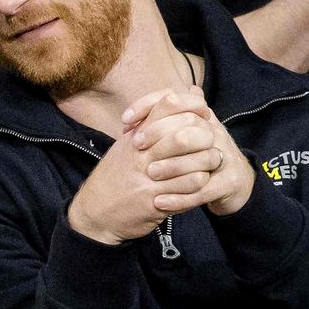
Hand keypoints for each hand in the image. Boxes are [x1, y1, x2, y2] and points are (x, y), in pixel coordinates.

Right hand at [69, 88, 216, 243]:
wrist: (94, 212)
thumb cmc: (114, 178)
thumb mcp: (127, 145)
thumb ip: (153, 122)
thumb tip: (180, 96)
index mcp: (135, 135)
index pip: (168, 104)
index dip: (192, 106)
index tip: (202, 114)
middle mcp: (140, 152)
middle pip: (184, 132)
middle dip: (205, 135)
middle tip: (213, 140)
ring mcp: (147, 177)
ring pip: (192, 162)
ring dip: (208, 161)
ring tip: (213, 161)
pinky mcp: (154, 200)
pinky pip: (188, 186)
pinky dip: (200, 182)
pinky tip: (201, 181)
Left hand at [126, 86, 255, 216]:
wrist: (232, 184)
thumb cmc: (198, 157)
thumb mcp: (179, 139)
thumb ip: (156, 129)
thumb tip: (127, 120)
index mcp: (200, 117)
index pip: (174, 99)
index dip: (147, 105)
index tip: (125, 120)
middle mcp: (214, 131)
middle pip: (189, 122)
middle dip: (158, 133)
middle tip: (136, 146)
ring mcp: (225, 156)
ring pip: (200, 156)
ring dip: (171, 166)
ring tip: (149, 174)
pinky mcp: (230, 181)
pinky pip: (204, 189)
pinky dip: (180, 198)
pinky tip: (160, 202)